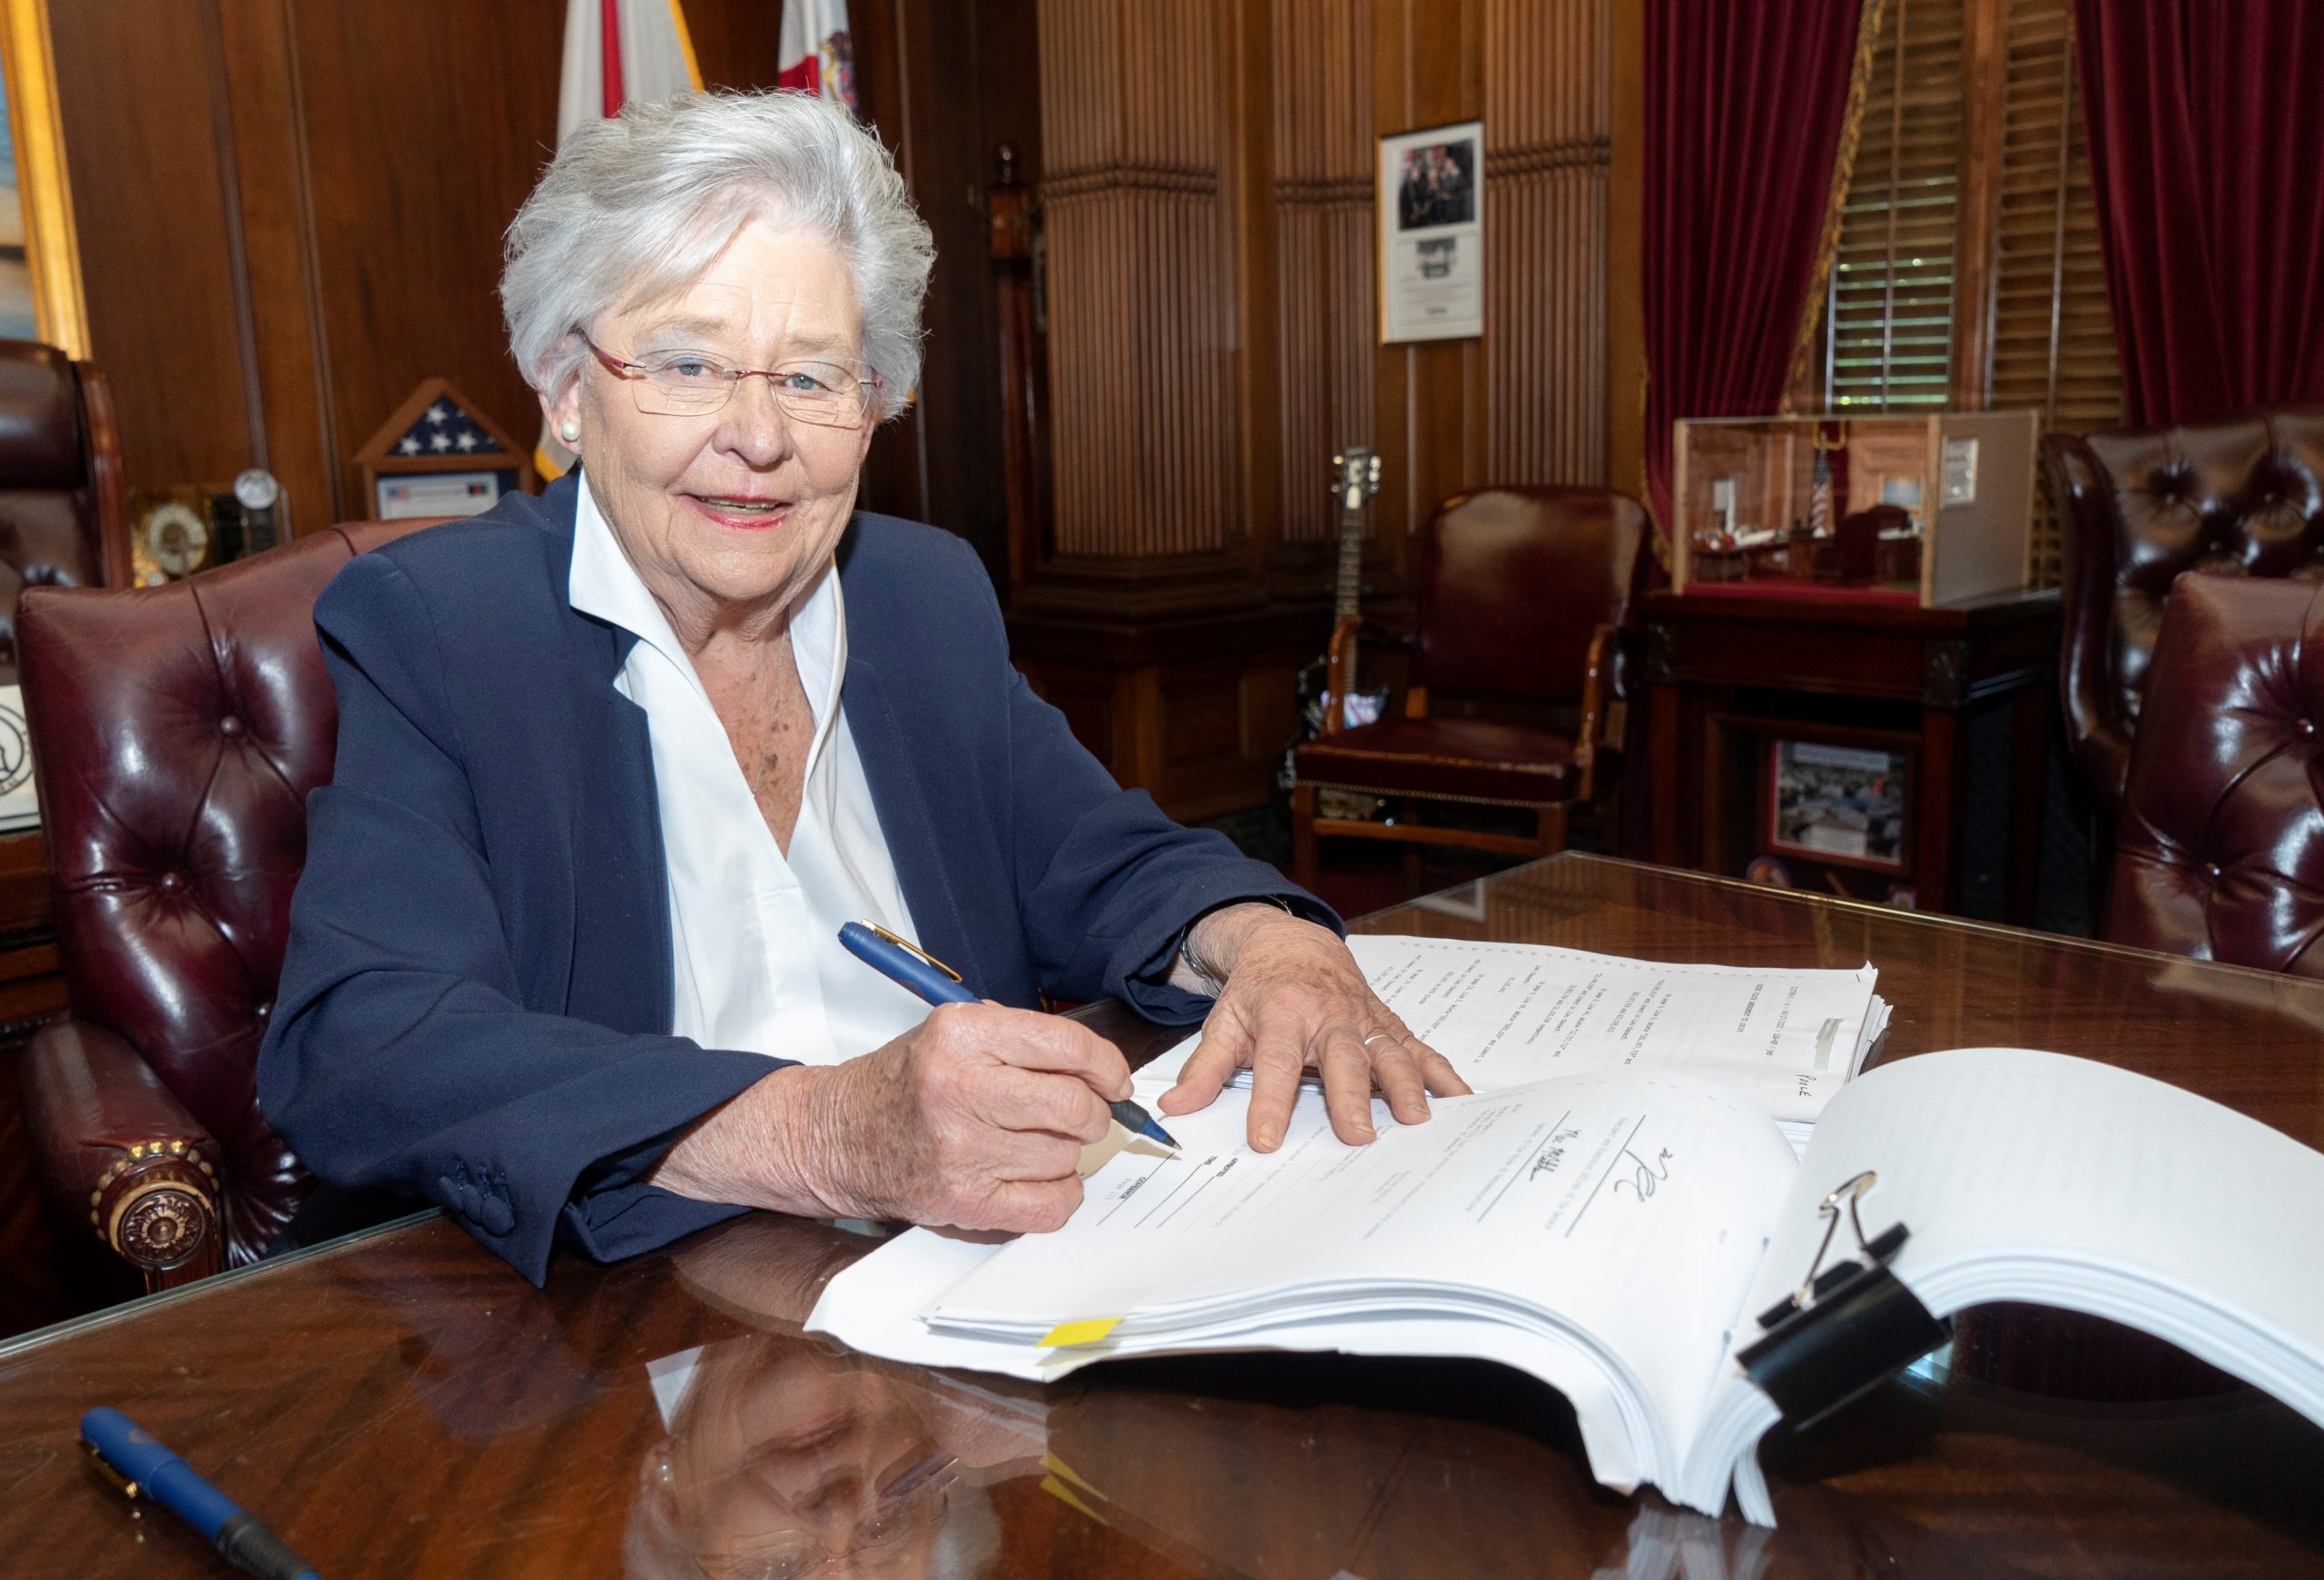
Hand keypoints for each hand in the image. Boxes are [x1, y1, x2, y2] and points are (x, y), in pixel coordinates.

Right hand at [650, 1002, 1131, 1233]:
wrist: (838, 1134)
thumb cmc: (906, 1080)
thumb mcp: (954, 1030)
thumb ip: (1022, 1040)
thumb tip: (1101, 1070)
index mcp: (963, 1033)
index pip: (1069, 1048)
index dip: (1108, 1067)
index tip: (1115, 1081)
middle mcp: (960, 1087)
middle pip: (1076, 1108)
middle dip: (1095, 1114)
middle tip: (1083, 1116)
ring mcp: (960, 1149)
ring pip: (1067, 1157)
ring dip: (1067, 1153)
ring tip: (1035, 1143)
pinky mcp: (962, 1199)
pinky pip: (1050, 1205)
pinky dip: (1060, 1194)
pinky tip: (1037, 1178)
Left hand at [1157, 906, 1470, 1150]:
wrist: (1293, 943)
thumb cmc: (1259, 989)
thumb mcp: (1224, 1022)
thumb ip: (1205, 1068)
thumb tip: (1175, 1108)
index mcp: (1283, 1015)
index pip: (1276, 1065)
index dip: (1271, 1105)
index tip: (1266, 1142)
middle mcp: (1329, 1015)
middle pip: (1342, 1058)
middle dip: (1352, 1097)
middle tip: (1359, 1136)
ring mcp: (1364, 1019)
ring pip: (1388, 1051)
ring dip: (1406, 1085)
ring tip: (1416, 1120)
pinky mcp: (1388, 1024)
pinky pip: (1418, 1048)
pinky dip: (1442, 1074)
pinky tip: (1461, 1101)